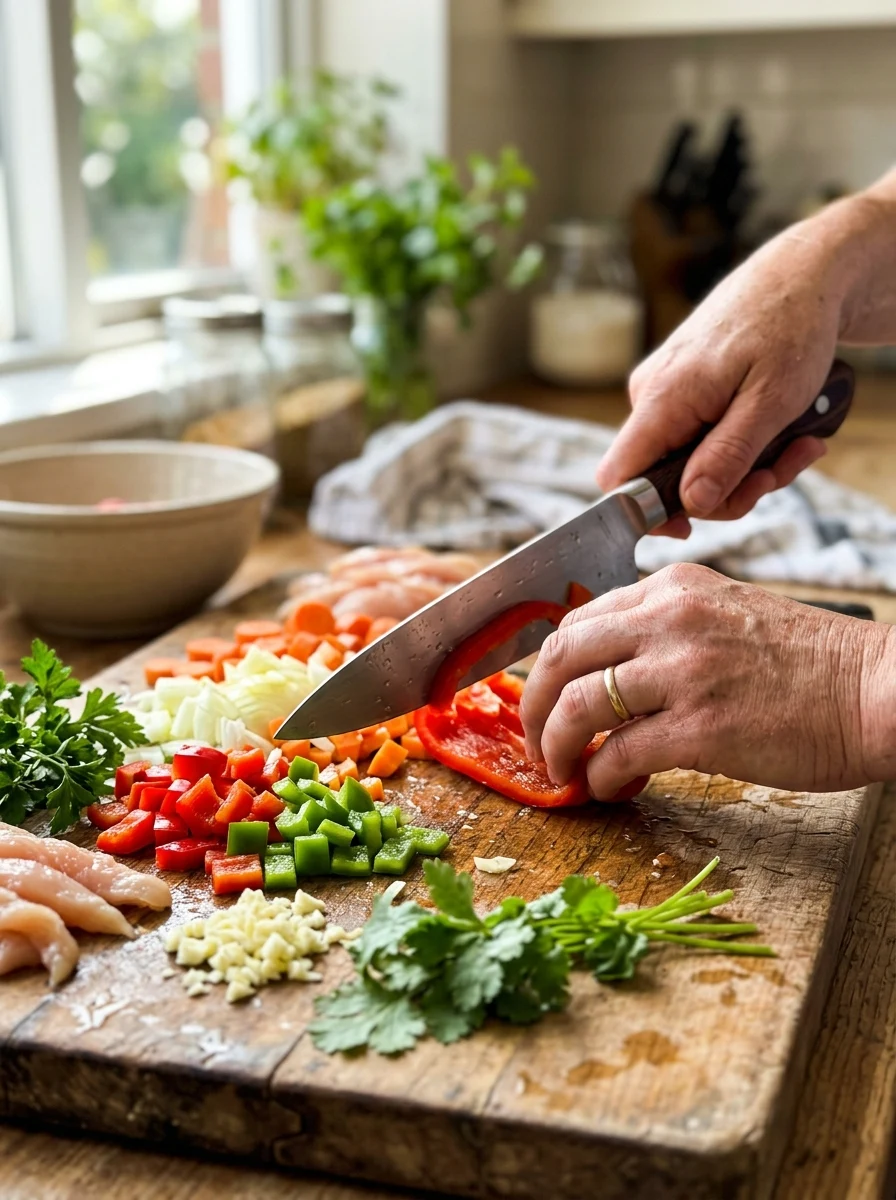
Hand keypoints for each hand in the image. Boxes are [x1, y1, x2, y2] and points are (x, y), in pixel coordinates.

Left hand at [520, 564, 892, 797]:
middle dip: (534, 705)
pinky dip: (600, 776)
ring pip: (578, 705)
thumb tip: (607, 672)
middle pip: (561, 655)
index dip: (549, 667)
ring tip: (563, 770)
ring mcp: (684, 672)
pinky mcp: (701, 728)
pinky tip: (608, 788)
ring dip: (556, 745)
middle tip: (537, 741)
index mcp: (674, 589)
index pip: (578, 620)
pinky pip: (619, 753)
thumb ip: (667, 630)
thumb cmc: (810, 664)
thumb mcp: (727, 616)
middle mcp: (671, 619)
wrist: (879, 690)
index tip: (544, 698)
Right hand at [596, 229, 846, 536]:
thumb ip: (727, 456)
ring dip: (745, 469)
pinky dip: (740, 445)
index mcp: (662, 398)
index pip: (618, 477)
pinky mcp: (683, 389)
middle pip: (664, 478)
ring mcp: (665, 391)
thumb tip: (691, 504)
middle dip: (726, 490)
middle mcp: (651, 395)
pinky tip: (780, 432)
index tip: (691, 527)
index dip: (645, 513)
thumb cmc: (790, 327)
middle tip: (779, 474)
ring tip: (797, 447)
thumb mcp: (770, 403)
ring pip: (689, 461)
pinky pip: (700, 437)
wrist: (803, 274)